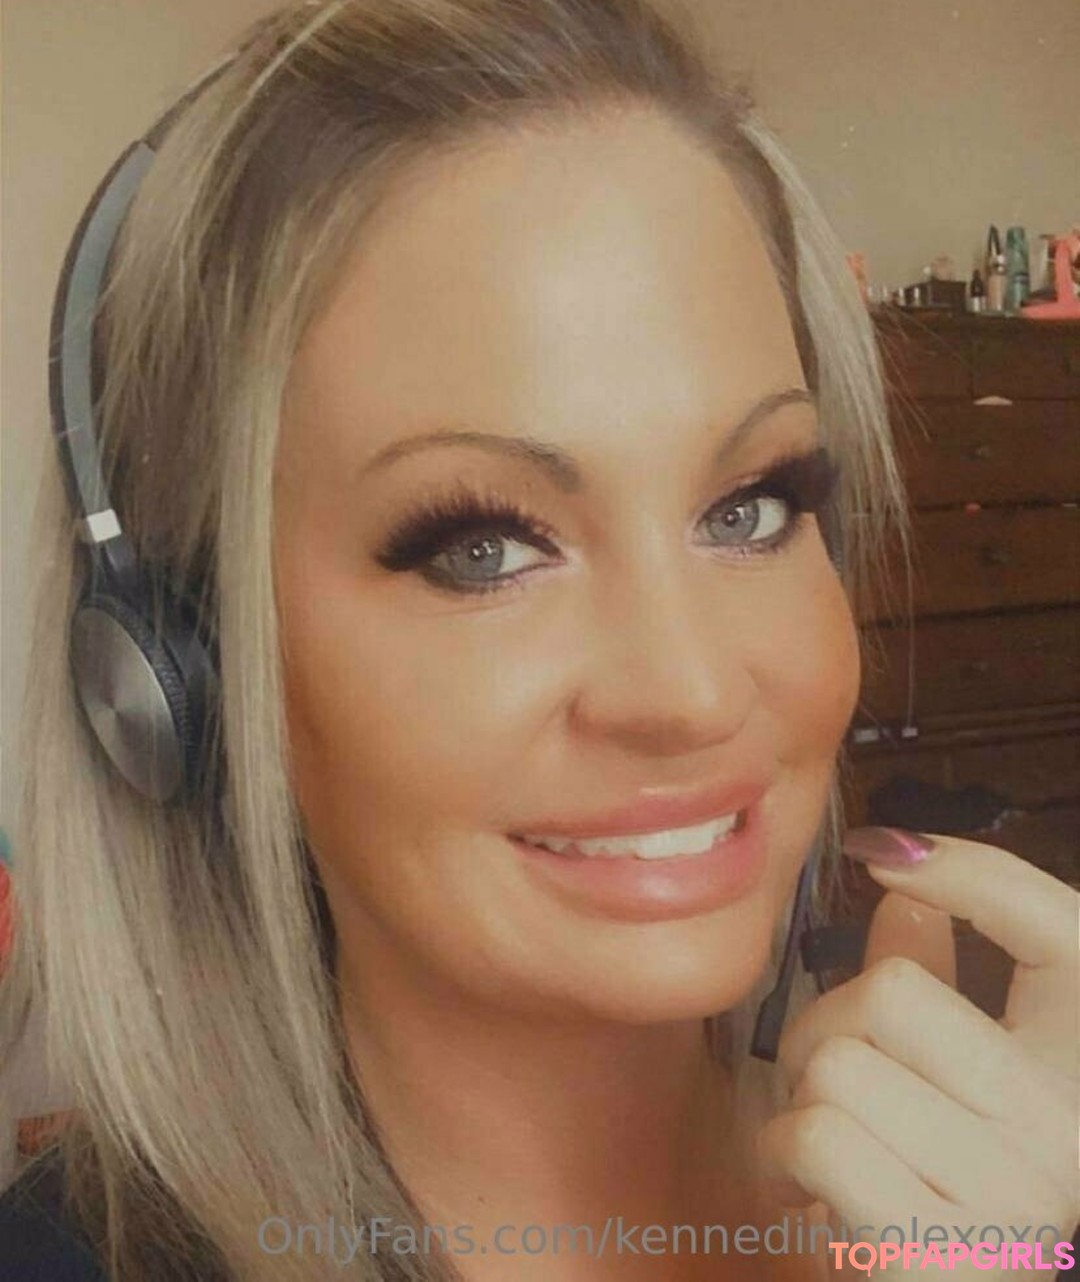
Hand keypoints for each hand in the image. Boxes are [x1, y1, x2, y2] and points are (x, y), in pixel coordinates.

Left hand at [757, 830, 1078, 1277]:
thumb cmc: (914, 1196)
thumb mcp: (935, 1089)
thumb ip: (934, 993)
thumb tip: (905, 885)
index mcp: (1077, 1078)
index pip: (1063, 933)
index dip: (976, 873)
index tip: (888, 854)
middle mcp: (1067, 1135)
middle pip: (892, 991)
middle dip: (822, 1029)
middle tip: (824, 1088)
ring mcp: (1014, 1201)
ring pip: (836, 1064)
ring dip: (794, 1102)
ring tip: (824, 1153)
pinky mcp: (938, 1256)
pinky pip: (813, 1136)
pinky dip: (780, 1160)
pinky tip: (808, 1200)